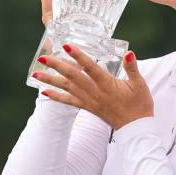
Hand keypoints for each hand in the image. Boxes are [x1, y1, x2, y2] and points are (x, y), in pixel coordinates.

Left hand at [31, 44, 153, 129]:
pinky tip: (44, 91)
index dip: (78, 55)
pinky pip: (68, 102)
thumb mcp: (140, 83)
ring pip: (67, 88)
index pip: (90, 67)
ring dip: (50, 80)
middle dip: (57, 66)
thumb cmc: (139, 104)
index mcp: (107, 84)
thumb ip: (132, 67)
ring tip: (35, 73)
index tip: (66, 46)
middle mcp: (95, 92)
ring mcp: (89, 100)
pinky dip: (56, 96)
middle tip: (43, 57)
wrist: (135, 128)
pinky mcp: (88, 107)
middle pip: (72, 76)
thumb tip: (129, 52)